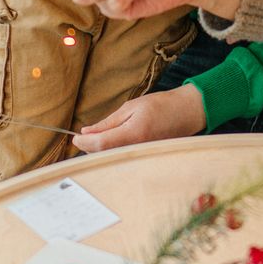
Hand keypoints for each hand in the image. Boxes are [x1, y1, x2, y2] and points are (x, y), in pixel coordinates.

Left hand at [72, 84, 205, 151]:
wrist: (188, 112)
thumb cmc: (162, 105)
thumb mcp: (133, 107)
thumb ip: (109, 122)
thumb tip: (87, 131)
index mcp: (132, 134)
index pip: (99, 144)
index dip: (83, 142)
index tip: (74, 137)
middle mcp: (135, 149)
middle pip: (103, 154)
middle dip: (90, 146)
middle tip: (85, 135)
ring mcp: (140, 156)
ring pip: (111, 157)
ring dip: (100, 149)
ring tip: (98, 137)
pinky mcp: (144, 158)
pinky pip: (122, 158)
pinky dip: (113, 151)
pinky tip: (113, 142)